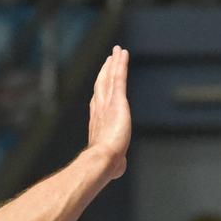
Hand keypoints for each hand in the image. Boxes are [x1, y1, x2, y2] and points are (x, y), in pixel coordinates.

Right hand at [87, 46, 130, 178]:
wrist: (103, 159)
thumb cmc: (107, 165)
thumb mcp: (113, 163)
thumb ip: (116, 162)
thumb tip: (118, 169)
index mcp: (98, 122)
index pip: (99, 101)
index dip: (100, 89)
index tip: (102, 80)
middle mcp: (100, 109)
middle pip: (102, 85)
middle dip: (105, 71)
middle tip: (109, 59)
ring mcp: (108, 103)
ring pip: (110, 78)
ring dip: (114, 63)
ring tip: (117, 51)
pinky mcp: (118, 100)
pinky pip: (119, 78)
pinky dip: (120, 64)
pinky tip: (122, 54)